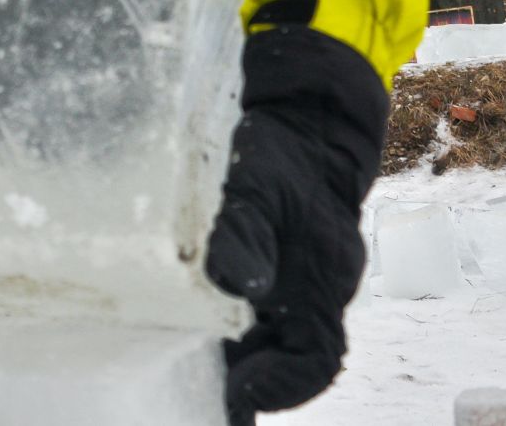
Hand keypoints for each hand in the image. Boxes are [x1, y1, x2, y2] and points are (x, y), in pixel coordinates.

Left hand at [206, 15, 387, 425]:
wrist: (302, 114)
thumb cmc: (282, 147)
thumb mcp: (257, 183)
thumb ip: (243, 231)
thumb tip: (234, 285)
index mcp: (324, 277)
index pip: (317, 359)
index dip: (281, 387)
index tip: (238, 391)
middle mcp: (315, 288)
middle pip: (289, 356)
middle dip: (248, 377)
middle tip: (193, 386)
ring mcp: (297, 278)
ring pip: (271, 337)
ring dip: (234, 352)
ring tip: (181, 358)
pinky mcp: (275, 264)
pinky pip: (258, 311)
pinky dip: (228, 324)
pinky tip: (188, 320)